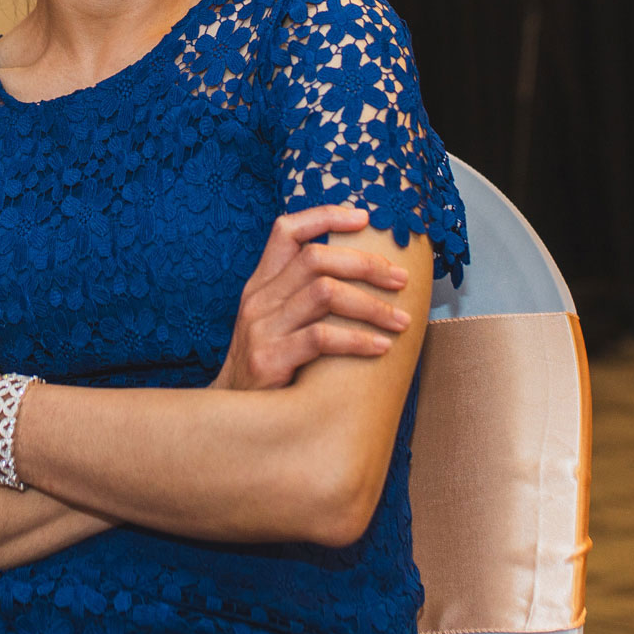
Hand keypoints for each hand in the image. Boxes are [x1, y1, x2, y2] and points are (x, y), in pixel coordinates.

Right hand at [213, 204, 411, 390]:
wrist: (232, 416)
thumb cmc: (269, 366)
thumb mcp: (274, 321)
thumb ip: (302, 295)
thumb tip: (360, 274)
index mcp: (261, 283)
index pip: (286, 231)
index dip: (325, 216)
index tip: (364, 217)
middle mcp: (259, 299)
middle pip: (316, 259)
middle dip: (365, 264)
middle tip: (401, 280)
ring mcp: (261, 327)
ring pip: (324, 293)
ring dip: (371, 305)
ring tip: (400, 320)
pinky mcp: (269, 359)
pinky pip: (321, 338)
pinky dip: (357, 340)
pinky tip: (381, 348)